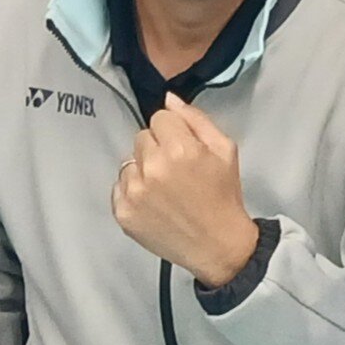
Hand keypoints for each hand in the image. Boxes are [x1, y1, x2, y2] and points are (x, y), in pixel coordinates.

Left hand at [110, 96, 259, 287]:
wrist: (218, 245)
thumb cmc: (223, 196)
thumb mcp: (224, 150)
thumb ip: (196, 119)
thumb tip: (168, 99)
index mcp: (179, 149)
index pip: (160, 117)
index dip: (174, 131)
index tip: (185, 149)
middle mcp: (152, 168)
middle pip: (141, 137)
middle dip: (157, 148)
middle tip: (176, 170)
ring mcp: (134, 192)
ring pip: (129, 161)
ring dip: (143, 169)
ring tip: (165, 189)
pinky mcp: (123, 212)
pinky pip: (119, 186)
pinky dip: (133, 191)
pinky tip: (154, 203)